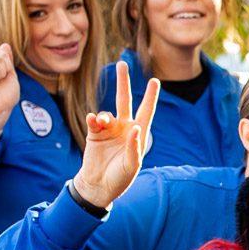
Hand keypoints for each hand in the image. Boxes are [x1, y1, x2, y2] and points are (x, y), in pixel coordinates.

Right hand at [71, 60, 158, 209]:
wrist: (99, 185)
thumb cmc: (120, 178)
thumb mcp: (132, 166)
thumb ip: (134, 147)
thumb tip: (136, 128)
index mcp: (138, 134)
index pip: (146, 111)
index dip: (150, 97)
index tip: (154, 81)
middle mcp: (124, 128)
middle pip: (124, 100)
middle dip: (123, 83)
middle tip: (122, 63)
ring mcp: (109, 130)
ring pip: (107, 112)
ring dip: (104, 115)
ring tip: (101, 122)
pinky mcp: (94, 133)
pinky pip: (94, 121)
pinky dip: (94, 119)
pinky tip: (94, 121)